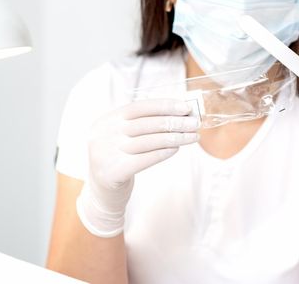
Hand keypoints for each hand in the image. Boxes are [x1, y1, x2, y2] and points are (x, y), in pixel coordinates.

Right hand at [77, 99, 199, 236]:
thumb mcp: (124, 137)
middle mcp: (103, 134)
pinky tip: (177, 149)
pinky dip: (164, 152)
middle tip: (195, 123)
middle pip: (147, 124)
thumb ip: (145, 124)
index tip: (186, 108)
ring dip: (175, 137)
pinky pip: (145, 159)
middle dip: (175, 122)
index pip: (139, 107)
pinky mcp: (113, 171)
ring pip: (149, 141)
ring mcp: (106, 153)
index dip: (164, 106)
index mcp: (107, 120)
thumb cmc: (121, 158)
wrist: (103, 192)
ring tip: (193, 136)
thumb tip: (180, 114)